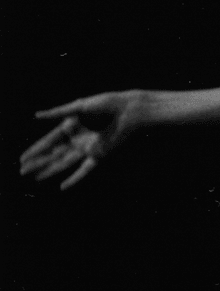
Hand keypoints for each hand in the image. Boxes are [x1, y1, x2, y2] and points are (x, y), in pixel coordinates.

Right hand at [19, 91, 145, 190]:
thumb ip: (59, 112)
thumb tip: (36, 116)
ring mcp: (87, 148)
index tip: (22, 159)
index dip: (35, 150)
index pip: (48, 141)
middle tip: (22, 171)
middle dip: (37, 163)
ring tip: (35, 178)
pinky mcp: (99, 155)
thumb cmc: (105, 104)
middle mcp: (76, 139)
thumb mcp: (80, 106)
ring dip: (49, 171)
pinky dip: (74, 178)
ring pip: (64, 163)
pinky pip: (84, 170)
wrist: (128, 110)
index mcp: (70, 126)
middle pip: (53, 154)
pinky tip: (63, 187)